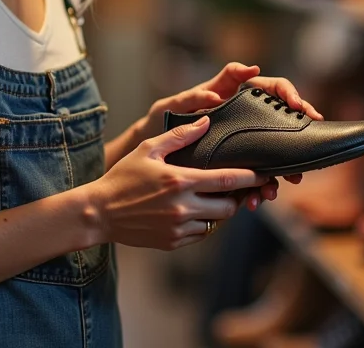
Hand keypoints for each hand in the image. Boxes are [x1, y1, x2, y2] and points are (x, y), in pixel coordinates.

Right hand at [88, 116, 272, 249]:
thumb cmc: (123, 176)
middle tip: (240, 186)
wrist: (100, 212)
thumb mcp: (148, 149)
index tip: (263, 172)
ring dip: (221, 210)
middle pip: (228, 206)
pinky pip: (200, 234)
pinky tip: (196, 210)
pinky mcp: (173, 242)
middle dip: (238, 196)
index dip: (249, 177)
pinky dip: (203, 222)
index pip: (226, 180)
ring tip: (218, 196)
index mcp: (180, 181)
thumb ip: (179, 135)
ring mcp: (179, 228)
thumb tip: (206, 120)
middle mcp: (183, 207)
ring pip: (216, 222)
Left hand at [136, 62, 323, 209]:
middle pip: (280, 120)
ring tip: (278, 185)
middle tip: (305, 148)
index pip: (268, 86)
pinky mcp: (236, 163)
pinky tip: (255, 199)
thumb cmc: (160, 121)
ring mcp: (241, 141)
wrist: (149, 152)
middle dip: (296, 137)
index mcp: (230, 95)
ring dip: (279, 171)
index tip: (298, 106)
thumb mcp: (172, 106)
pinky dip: (258, 188)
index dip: (287, 92)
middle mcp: (241, 116)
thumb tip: (213, 96)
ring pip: (272, 152)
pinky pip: (255, 174)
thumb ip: (192, 98)